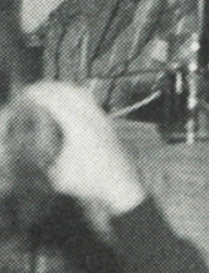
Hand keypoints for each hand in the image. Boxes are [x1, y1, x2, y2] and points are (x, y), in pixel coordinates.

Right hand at [20, 81, 146, 218]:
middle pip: (69, 90)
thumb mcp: (56, 175)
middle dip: (50, 87)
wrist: (120, 185)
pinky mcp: (108, 122)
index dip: (39, 94)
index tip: (25, 94)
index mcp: (77, 125)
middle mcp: (92, 117)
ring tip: (48, 92)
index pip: (55, 100)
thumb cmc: (87, 181)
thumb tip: (27, 150)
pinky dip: (76, 96)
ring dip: (64, 89)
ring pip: (82, 93)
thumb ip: (41, 161)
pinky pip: (90, 101)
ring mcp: (102, 118)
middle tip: (34, 90)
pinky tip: (67, 103)